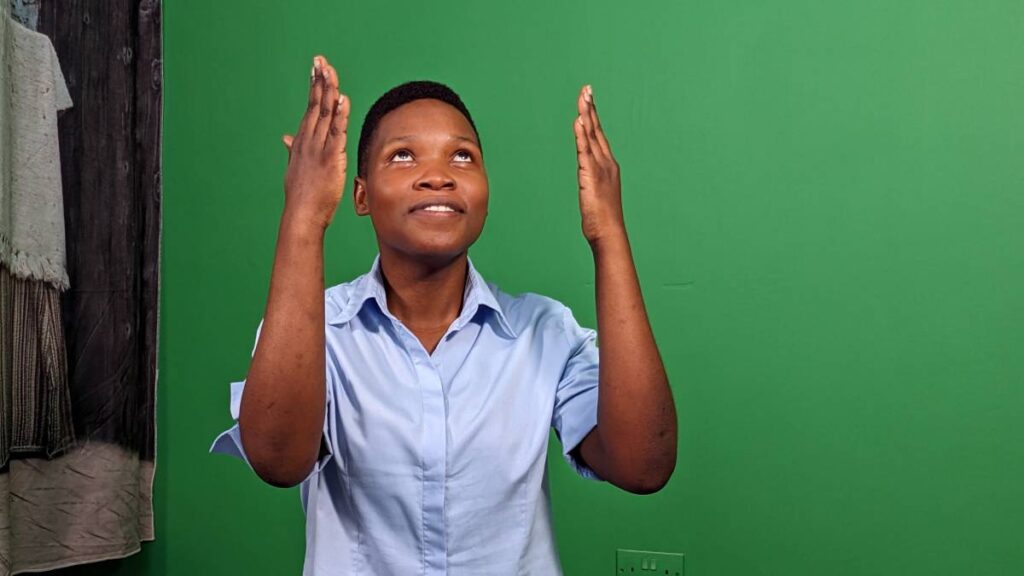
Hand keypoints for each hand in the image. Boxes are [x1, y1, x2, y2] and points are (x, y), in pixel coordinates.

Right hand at [280, 55, 350, 230]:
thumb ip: (293, 149)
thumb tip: (286, 137)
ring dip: (328, 92)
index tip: (316, 68)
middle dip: (320, 81)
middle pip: (316, 105)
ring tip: (330, 71)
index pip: (310, 108)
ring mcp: (318, 149)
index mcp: (303, 141)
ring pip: (325, 114)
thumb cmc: (302, 195)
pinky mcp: (330, 159)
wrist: (301, 215)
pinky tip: (342, 100)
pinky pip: (336, 133)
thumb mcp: (296, 167)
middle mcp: (309, 141)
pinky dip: (339, 116)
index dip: (314, 87)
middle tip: (321, 60)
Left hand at [573, 85, 624, 244]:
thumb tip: (586, 176)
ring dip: (586, 115)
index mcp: (608, 166)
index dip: (593, 117)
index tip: (588, 99)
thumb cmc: (603, 219)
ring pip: (591, 137)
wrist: (610, 234)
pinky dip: (582, 136)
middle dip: (590, 108)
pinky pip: (585, 152)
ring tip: (583, 97)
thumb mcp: (596, 194)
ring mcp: (600, 169)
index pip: (598, 136)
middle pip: (596, 130)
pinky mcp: (591, 177)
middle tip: (586, 89)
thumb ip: (591, 181)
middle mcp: (606, 163)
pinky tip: (579, 121)